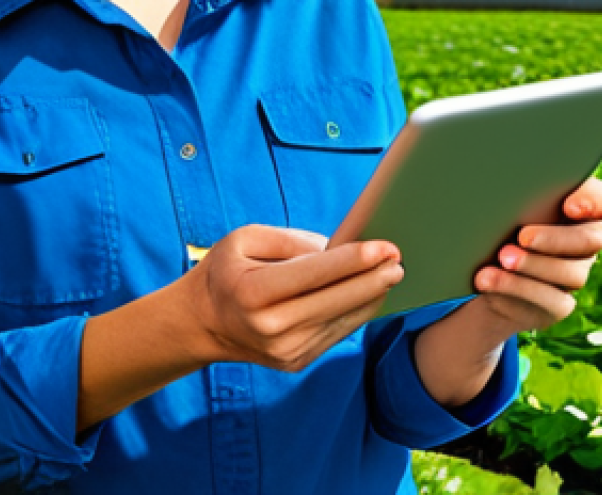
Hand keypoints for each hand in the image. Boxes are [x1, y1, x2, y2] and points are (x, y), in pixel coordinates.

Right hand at [187, 224, 403, 372]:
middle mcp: (272, 327)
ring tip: (391, 274)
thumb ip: (289, 241)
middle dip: (372, 279)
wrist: (202, 323)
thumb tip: (336, 249)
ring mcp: (286, 350)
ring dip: (370, 296)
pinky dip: (355, 312)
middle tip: (399, 259)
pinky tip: (370, 294)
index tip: (384, 247)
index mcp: (254, 292)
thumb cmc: (225, 272)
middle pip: (336, 300)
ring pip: (341, 319)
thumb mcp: (243, 240)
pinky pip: (336, 333)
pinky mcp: (297, 361)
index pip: (313, 274)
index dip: (353, 260)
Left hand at [473, 176, 601, 332]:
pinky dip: (516, 289)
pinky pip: (549, 301)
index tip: (569, 205)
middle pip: (592, 239)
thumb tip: (483, 161)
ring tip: (500, 258)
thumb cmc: (490, 218)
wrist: (479, 269)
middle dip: (557, 238)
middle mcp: (582, 241)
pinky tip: (488, 279)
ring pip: (572, 273)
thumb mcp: (496, 198)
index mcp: (575, 207)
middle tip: (522, 236)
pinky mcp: (556, 303)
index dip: (594, 201)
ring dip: (533, 265)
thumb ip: (505, 183)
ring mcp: (572, 273)